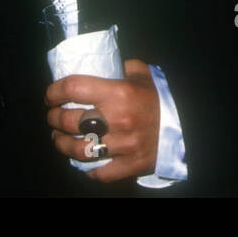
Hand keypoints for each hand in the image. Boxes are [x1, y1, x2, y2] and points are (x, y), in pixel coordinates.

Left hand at [45, 59, 159, 181]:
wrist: (187, 126)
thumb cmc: (160, 97)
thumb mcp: (143, 74)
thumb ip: (121, 66)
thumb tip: (99, 65)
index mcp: (119, 93)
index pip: (74, 88)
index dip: (55, 91)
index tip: (50, 95)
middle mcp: (117, 119)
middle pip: (69, 120)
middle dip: (54, 118)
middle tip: (53, 116)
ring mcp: (123, 145)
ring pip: (78, 149)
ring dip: (62, 144)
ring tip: (58, 138)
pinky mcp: (129, 165)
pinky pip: (100, 172)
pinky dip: (87, 168)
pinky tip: (82, 160)